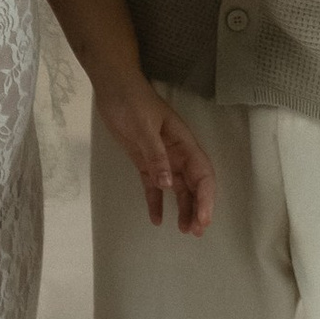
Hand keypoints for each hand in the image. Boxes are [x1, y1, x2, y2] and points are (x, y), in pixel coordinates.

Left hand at [102, 86, 215, 232]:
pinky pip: (154, 186)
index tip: (203, 219)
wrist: (113, 87)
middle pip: (194, 184)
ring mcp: (162, 158)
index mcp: (183, 142)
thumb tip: (169, 185)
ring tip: (183, 231)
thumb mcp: (143, 127)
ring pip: (178, 188)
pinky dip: (156, 202)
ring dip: (183, 208)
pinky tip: (156, 220)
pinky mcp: (145, 162)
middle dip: (199, 207)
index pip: (202, 173)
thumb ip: (155, 155)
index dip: (206, 197)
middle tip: (195, 232)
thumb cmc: (131, 101)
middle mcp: (177, 153)